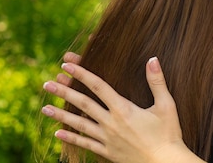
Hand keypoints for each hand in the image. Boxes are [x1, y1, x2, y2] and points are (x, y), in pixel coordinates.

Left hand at [42, 56, 204, 162]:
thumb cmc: (168, 134)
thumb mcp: (166, 105)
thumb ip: (157, 82)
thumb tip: (152, 59)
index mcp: (124, 109)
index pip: (99, 86)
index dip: (82, 74)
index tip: (67, 65)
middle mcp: (111, 123)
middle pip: (83, 104)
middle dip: (64, 92)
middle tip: (47, 84)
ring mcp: (107, 139)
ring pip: (79, 124)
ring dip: (60, 115)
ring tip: (44, 108)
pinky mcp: (107, 152)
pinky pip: (85, 144)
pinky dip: (70, 139)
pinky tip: (57, 134)